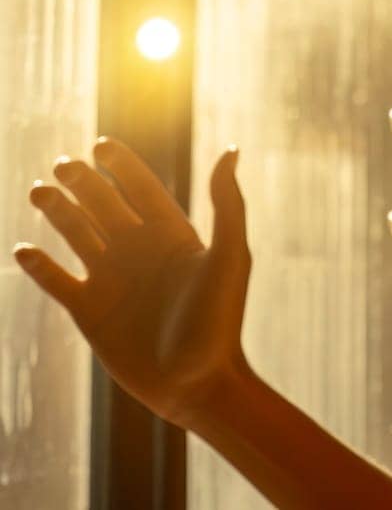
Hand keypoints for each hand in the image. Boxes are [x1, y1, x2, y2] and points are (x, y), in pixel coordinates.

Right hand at [12, 137, 253, 429]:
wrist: (197, 383)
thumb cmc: (219, 321)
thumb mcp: (229, 256)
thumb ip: (227, 204)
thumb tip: (232, 150)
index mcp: (173, 235)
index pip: (142, 188)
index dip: (122, 165)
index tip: (100, 145)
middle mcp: (140, 252)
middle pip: (103, 204)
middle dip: (82, 182)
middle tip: (63, 166)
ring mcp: (112, 280)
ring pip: (77, 234)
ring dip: (58, 212)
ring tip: (39, 191)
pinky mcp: (90, 311)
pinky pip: (57, 280)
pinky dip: (39, 265)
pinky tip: (23, 250)